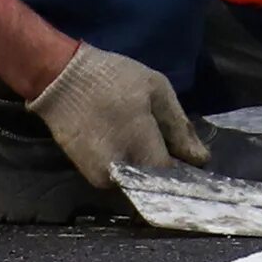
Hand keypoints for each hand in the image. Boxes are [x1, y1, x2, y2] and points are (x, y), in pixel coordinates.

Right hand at [26, 42, 209, 187]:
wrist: (60, 78)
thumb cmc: (112, 79)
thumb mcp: (155, 89)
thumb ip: (179, 127)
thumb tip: (201, 159)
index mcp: (141, 151)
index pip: (173, 178)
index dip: (186, 169)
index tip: (193, 158)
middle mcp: (121, 174)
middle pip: (154, 183)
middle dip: (165, 168)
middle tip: (170, 145)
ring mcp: (101, 178)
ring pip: (137, 181)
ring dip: (146, 166)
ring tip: (147, 139)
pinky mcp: (88, 175)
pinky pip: (119, 176)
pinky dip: (128, 164)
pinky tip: (128, 142)